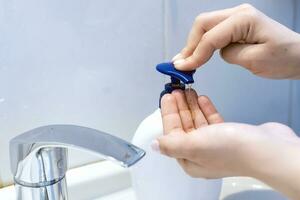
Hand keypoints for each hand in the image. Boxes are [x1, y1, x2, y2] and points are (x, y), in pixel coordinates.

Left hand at [154, 90, 299, 198]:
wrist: (266, 149)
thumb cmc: (231, 149)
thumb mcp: (193, 145)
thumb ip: (171, 144)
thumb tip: (154, 145)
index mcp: (189, 159)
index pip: (172, 133)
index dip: (168, 113)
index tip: (166, 96)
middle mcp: (201, 153)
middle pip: (184, 126)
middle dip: (179, 107)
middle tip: (175, 89)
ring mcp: (215, 144)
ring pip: (198, 122)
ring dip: (192, 106)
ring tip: (187, 90)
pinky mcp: (229, 136)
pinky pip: (212, 121)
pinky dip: (206, 109)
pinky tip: (202, 98)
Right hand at [172, 4, 299, 78]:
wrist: (299, 56)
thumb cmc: (284, 58)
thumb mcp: (255, 60)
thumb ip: (228, 53)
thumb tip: (208, 53)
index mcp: (244, 19)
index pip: (210, 36)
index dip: (195, 54)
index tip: (183, 68)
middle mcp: (238, 13)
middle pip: (202, 24)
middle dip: (190, 45)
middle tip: (181, 64)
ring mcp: (236, 18)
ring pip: (204, 27)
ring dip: (193, 44)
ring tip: (186, 62)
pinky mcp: (235, 26)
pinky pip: (212, 32)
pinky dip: (202, 44)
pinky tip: (197, 56)